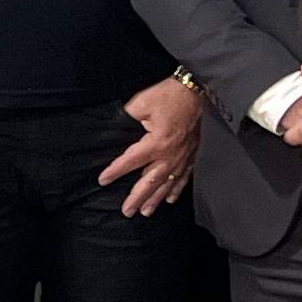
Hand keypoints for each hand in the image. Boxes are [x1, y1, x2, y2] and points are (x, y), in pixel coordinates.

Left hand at [99, 77, 200, 216]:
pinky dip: (176, 190)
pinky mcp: (194, 154)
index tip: (102, 180)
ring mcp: (184, 156)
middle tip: (127, 212)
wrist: (199, 89)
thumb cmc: (169, 94)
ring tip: (145, 212)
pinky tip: (169, 200)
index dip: (115, 171)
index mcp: (156, 142)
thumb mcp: (142, 103)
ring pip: (167, 184)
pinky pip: (184, 177)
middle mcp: (170, 154)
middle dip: (137, 197)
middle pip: (150, 181)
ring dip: (155, 199)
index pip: (131, 161)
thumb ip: (127, 118)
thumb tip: (115, 128)